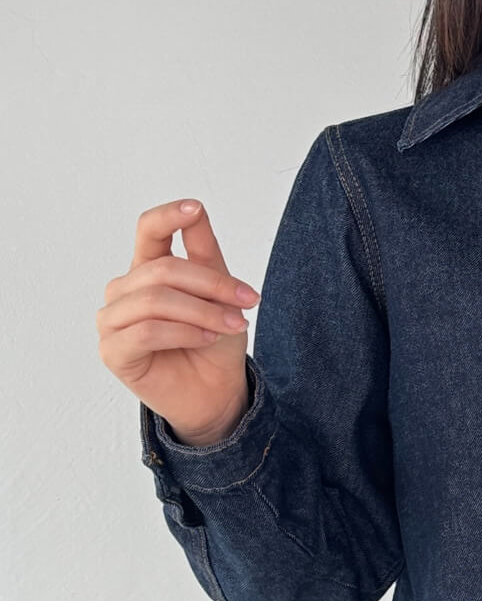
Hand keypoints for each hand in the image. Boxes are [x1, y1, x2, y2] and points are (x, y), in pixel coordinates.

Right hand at [98, 199, 260, 443]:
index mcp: (147, 270)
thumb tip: (196, 209)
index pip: (147, 231)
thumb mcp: (219, 292)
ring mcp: (113, 321)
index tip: (195, 209)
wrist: (217, 391)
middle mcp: (124, 291)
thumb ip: (204, 253)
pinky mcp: (113, 351)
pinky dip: (184, 332)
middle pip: (163, 269)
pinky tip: (206, 338)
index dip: (168, 216)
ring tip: (232, 324)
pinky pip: (146, 331)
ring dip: (202, 311)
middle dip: (211, 284)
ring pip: (155, 300)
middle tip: (248, 301)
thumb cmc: (214, 342)